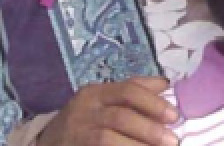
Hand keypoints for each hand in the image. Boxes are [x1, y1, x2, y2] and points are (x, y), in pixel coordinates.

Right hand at [37, 77, 179, 145]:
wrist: (49, 143)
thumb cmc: (84, 119)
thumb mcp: (103, 99)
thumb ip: (132, 90)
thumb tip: (165, 84)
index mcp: (94, 93)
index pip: (127, 91)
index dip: (152, 103)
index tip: (174, 116)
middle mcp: (84, 111)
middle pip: (120, 117)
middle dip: (149, 129)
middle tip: (172, 140)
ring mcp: (78, 134)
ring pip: (108, 139)